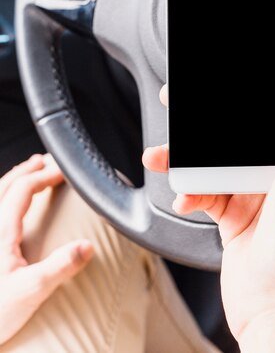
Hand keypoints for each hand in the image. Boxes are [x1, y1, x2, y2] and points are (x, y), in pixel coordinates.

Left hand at [0, 154, 93, 344]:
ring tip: (26, 176)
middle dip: (26, 171)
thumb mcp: (30, 292)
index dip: (45, 176)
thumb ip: (60, 267)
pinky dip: (1, 199)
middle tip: (44, 163)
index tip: (63, 173)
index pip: (23, 189)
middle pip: (4, 186)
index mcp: (0, 232)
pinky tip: (7, 210)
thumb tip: (86, 246)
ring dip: (11, 181)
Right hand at [143, 77, 274, 352]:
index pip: (272, 116)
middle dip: (205, 123)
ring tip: (161, 155)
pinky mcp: (231, 216)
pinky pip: (203, 193)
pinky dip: (188, 193)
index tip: (224, 82)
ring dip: (184, 158)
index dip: (250, 97)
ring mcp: (251, 195)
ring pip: (212, 162)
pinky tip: (183, 198)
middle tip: (179, 106)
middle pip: (234, 135)